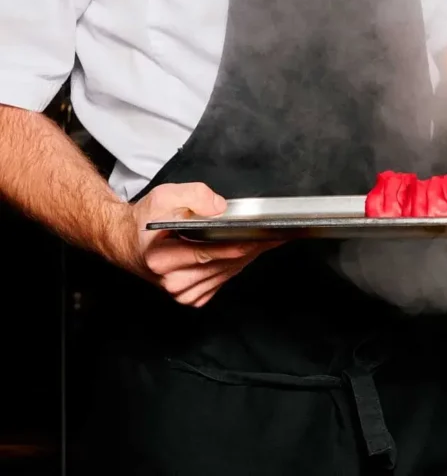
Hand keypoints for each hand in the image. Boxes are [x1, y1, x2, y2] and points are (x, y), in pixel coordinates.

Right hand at [108, 182, 275, 307]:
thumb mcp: (166, 195)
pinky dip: (234, 265)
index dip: (243, 241)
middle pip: (225, 263)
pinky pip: (221, 281)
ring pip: (226, 273)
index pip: (212, 252)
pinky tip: (241, 251)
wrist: (126, 241)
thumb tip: (220, 207)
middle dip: (251, 247)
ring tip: (263, 238)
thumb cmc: (145, 220)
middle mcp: (172, 280)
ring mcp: (181, 291)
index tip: (265, 233)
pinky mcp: (189, 296)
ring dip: (246, 256)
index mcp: (162, 258)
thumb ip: (195, 196)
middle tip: (275, 232)